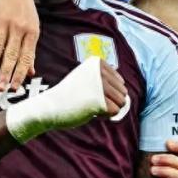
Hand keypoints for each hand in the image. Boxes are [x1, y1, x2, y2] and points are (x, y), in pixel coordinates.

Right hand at [0, 0, 39, 91]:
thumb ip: (30, 51)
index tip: (15, 88)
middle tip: (1, 89)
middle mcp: (19, 29)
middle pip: (11, 55)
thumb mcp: (32, 29)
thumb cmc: (25, 12)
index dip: (20, 74)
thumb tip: (31, 72)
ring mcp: (4, 22)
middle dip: (6, 73)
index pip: (25, 57)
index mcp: (31, 33)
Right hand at [5, 57, 126, 142]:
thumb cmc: (70, 95)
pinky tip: (90, 111)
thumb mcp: (87, 79)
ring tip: (90, 104)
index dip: (107, 91)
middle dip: (110, 100)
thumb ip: (106, 81)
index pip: (120, 81)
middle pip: (123, 92)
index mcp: (97, 62)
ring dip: (108, 107)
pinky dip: (105, 115)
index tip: (88, 90)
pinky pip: (115, 112)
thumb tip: (127, 98)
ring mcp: (100, 86)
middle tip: (88, 100)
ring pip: (122, 102)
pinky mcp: (99, 102)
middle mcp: (100, 71)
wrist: (50, 107)